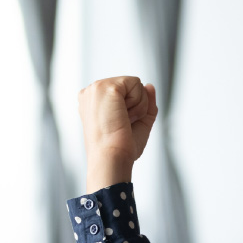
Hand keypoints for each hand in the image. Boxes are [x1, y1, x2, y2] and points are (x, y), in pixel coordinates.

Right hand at [78, 76, 157, 191]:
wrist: (112, 158)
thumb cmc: (121, 147)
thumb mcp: (139, 122)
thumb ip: (146, 102)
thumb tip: (150, 85)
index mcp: (94, 100)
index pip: (125, 92)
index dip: (132, 109)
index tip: (120, 126)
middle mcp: (92, 92)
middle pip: (131, 87)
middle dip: (136, 106)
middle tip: (122, 124)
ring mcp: (97, 88)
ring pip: (135, 85)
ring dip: (138, 106)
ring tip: (122, 121)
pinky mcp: (106, 87)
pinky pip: (137, 84)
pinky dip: (139, 103)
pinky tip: (125, 116)